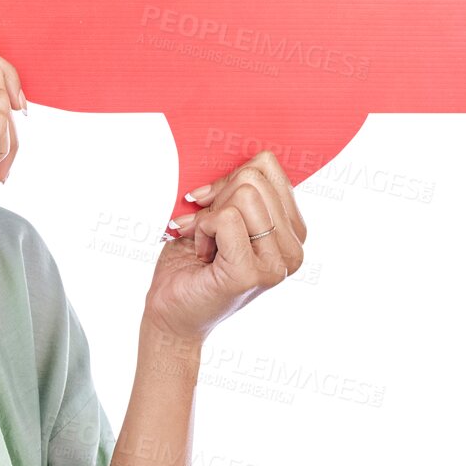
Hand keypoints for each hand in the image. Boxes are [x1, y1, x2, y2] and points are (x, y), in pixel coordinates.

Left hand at [144, 151, 306, 344]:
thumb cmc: (192, 261)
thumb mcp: (222, 212)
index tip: (212, 206)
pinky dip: (201, 230)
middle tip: (206, 232)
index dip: (228, 178)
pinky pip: (225, 218)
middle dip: (217, 199)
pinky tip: (202, 256)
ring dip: (209, 219)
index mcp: (294, 231)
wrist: (171, 312)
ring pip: (243, 194)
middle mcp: (294, 249)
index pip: (267, 165)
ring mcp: (277, 264)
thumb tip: (245, 152)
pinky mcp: (252, 274)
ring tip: (206, 246)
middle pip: (254, 178)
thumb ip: (240, 186)